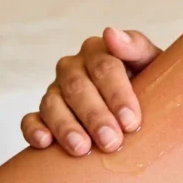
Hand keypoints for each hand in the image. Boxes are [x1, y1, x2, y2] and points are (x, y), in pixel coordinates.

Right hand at [21, 27, 161, 155]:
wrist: (139, 111)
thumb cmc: (148, 86)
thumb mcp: (152, 65)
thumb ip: (136, 47)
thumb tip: (111, 34)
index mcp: (98, 51)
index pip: (104, 67)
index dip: (117, 94)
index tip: (131, 121)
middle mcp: (73, 68)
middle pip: (78, 88)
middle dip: (94, 116)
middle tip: (111, 141)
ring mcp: (55, 90)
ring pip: (52, 104)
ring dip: (66, 126)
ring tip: (82, 149)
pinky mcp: (43, 115)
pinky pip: (30, 120)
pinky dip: (34, 130)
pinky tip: (45, 143)